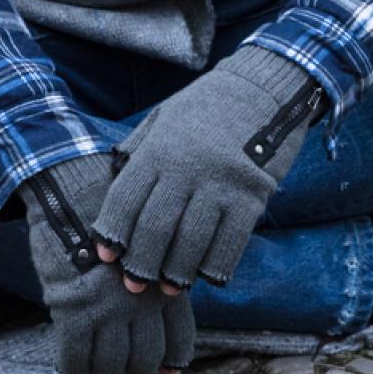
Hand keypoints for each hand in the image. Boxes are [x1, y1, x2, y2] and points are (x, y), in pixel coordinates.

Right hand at [22, 154, 192, 373]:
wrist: (72, 185)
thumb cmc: (109, 207)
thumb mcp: (149, 239)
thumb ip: (157, 274)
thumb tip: (160, 306)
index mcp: (165, 282)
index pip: (179, 339)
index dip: (173, 362)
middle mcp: (142, 301)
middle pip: (146, 359)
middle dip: (137, 373)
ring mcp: (107, 308)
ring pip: (110, 366)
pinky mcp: (72, 311)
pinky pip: (73, 358)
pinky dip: (72, 367)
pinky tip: (71, 362)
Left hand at [91, 46, 321, 291]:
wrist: (265, 87)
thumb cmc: (209, 106)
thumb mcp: (166, 117)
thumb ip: (140, 151)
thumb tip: (115, 191)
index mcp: (159, 148)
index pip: (125, 200)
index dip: (112, 233)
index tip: (107, 257)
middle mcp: (187, 167)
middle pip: (155, 228)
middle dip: (141, 264)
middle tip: (134, 285)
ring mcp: (221, 183)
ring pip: (191, 242)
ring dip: (176, 273)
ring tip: (169, 287)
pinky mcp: (252, 195)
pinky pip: (230, 243)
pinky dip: (216, 267)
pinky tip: (206, 277)